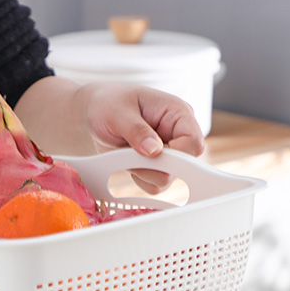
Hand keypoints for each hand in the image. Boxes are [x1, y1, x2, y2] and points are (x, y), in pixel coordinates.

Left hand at [82, 82, 204, 192]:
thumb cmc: (109, 104)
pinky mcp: (157, 166)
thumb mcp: (118, 113)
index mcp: (178, 113)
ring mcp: (169, 152)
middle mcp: (178, 134)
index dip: (176, 154)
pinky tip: (127, 162)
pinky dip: (138, 178)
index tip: (150, 153)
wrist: (96, 112)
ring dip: (142, 172)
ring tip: (125, 153)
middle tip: (130, 152)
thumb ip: (137, 131)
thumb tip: (154, 150)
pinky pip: (154, 186)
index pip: (194, 142)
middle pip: (184, 166)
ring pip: (167, 179)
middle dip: (154, 165)